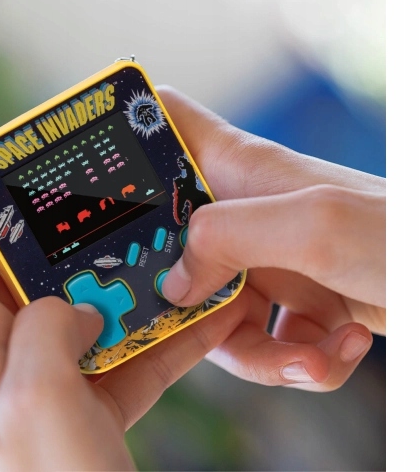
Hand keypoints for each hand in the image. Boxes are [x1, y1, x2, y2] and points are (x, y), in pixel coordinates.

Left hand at [0, 199, 249, 469]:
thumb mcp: (37, 395)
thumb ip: (47, 326)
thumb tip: (77, 305)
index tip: (19, 172)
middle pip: (29, 276)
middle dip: (71, 242)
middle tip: (113, 206)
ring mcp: (43, 381)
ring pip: (84, 312)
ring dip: (127, 288)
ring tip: (167, 253)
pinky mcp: (84, 403)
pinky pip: (122, 355)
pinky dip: (158, 337)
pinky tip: (202, 316)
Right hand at [157, 86, 384, 391]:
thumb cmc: (400, 236)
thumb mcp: (311, 225)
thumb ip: (228, 240)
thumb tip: (173, 283)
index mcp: (240, 170)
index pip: (170, 120)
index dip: (129, 127)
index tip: (94, 159)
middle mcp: (244, 214)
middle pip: (168, 243)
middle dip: (177, 295)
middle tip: (200, 317)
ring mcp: (264, 261)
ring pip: (211, 313)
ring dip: (258, 354)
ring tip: (312, 353)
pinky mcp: (289, 303)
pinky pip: (260, 344)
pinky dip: (296, 363)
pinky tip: (338, 348)